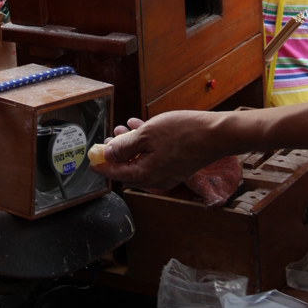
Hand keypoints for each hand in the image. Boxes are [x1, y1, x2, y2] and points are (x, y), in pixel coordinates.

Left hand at [90, 111, 223, 189]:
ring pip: (142, 161)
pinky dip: (147, 145)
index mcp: (146, 174)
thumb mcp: (148, 134)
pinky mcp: (178, 166)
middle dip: (117, 154)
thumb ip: (126, 146)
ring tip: (123, 129)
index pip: (116, 174)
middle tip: (108, 140)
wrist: (216, 134)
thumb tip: (109, 154)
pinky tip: (142, 128)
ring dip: (131, 146)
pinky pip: (155, 157)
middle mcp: (156, 179)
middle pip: (129, 169)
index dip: (102, 166)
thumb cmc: (183, 133)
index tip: (92, 159)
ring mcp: (169, 173)